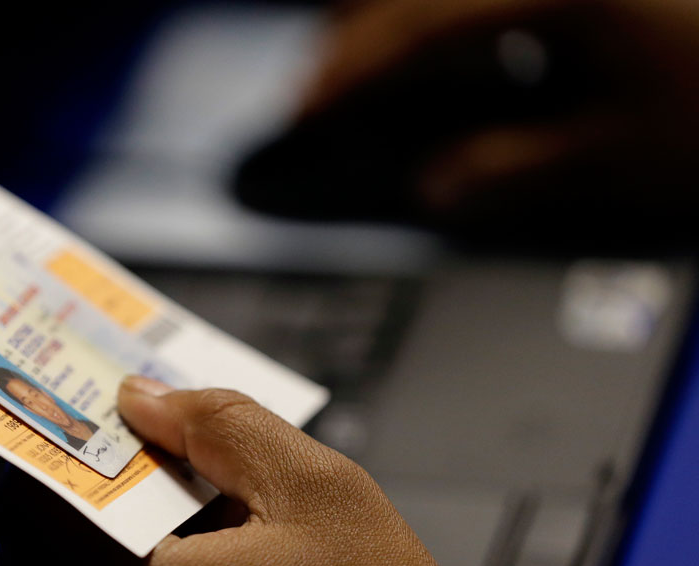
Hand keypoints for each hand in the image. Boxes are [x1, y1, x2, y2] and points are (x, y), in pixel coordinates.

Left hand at [0, 377, 558, 565]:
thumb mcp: (315, 488)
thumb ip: (219, 425)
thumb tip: (141, 397)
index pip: (33, 508)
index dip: (50, 447)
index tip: (75, 412)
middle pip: (34, 552)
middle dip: (78, 489)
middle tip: (133, 447)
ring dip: (98, 537)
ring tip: (179, 500)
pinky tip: (194, 555)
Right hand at [304, 0, 698, 227]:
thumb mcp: (620, 155)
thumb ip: (512, 169)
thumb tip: (438, 187)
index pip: (414, 31)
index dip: (349, 75)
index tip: (302, 110)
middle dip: (357, 39)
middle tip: (321, 92)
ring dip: (401, 20)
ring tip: (369, 70)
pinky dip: (453, 19)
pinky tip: (455, 51)